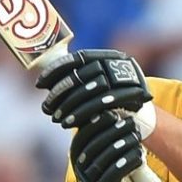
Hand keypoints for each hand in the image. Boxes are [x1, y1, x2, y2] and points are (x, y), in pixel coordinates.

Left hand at [37, 50, 152, 128]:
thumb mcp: (97, 83)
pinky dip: (83, 115)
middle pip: (81, 75)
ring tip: (56, 119)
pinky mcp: (131, 96)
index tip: (39, 83)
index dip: (56, 70)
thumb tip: (44, 82)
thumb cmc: (110, 99)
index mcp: (107, 56)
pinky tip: (70, 124)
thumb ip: (77, 79)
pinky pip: (103, 104)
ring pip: (90, 91)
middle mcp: (117, 64)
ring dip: (68, 107)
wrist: (141, 115)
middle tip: (46, 107)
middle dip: (60, 92)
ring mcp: (126, 79)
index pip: (77, 58)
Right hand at [70, 111, 155, 181]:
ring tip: (136, 137)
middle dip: (112, 133)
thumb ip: (105, 130)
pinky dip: (124, 166)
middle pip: (91, 148)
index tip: (113, 112)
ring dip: (120, 148)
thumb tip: (111, 103)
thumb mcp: (106, 147)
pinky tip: (138, 157)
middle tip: (130, 122)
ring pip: (101, 163)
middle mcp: (79, 169)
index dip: (96, 123)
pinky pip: (110, 180)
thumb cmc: (112, 168)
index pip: (81, 136)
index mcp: (77, 155)